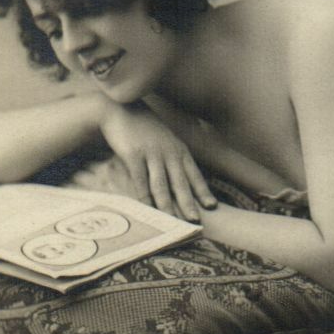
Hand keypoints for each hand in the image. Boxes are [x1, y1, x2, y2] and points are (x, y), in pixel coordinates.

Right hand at [99, 102, 216, 219]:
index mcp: (179, 150)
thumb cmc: (145, 128)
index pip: (194, 174)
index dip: (203, 191)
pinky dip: (144, 196)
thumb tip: (184, 176)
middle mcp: (169, 153)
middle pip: (181, 183)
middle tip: (196, 221)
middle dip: (189, 203)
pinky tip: (147, 209)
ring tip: (173, 221)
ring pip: (162, 184)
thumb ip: (174, 157)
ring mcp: (151, 154)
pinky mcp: (133, 155)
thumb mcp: (166, 141)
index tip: (212, 207)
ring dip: (168, 205)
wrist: (122, 111)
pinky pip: (140, 180)